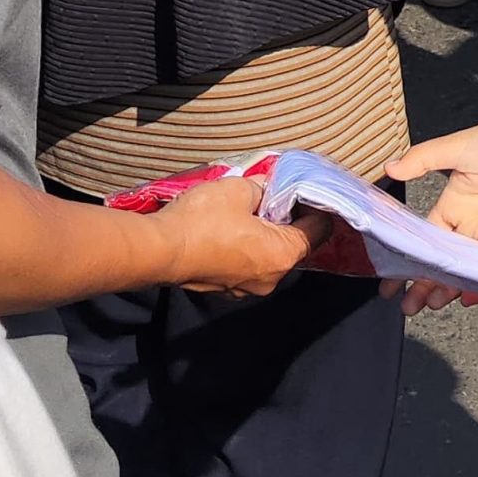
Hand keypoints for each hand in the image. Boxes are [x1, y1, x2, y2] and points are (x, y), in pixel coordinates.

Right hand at [157, 175, 317, 295]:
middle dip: (286, 220)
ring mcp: (246, 288)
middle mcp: (270, 278)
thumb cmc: (202, 220)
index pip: (318, 231)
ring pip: (267, 256)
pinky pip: (244, 265)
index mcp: (282, 255)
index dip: (316, 207)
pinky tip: (227, 229)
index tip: (304, 191)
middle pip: (292, 245)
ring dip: (262, 235)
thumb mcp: (239, 188)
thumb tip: (268, 188)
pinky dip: (243, 248)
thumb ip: (263, 187)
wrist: (159, 250)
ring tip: (245, 211)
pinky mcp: (225, 289)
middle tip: (272, 196)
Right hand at [387, 56, 477, 312]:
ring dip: (449, 289)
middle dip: (423, 285)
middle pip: (443, 263)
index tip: (389, 283)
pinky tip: (469, 299)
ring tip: (433, 305)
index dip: (407, 261)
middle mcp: (470, 226)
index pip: (425, 240)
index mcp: (453, 205)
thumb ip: (423, 159)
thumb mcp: (459, 147)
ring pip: (467, 273)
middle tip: (408, 307)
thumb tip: (389, 168)